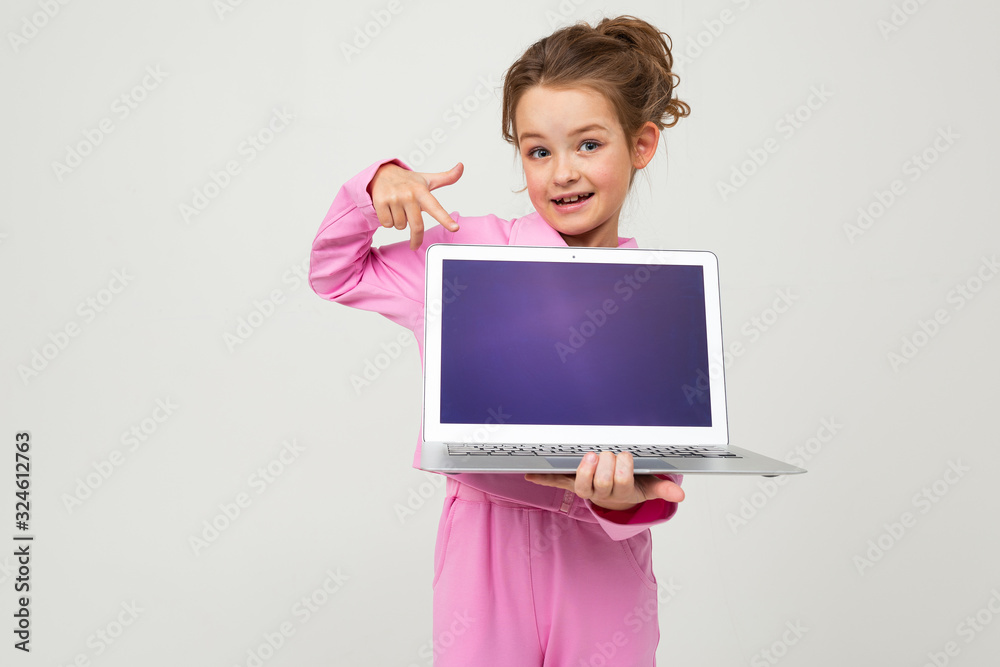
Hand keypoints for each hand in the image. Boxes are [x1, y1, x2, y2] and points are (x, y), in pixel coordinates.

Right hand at [368, 162, 462, 249]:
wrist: (381, 173)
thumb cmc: (408, 181)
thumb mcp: (427, 179)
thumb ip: (447, 177)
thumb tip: (461, 166)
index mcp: (422, 191)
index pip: (436, 208)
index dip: (446, 219)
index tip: (455, 228)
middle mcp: (409, 195)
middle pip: (417, 226)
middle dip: (416, 239)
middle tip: (415, 245)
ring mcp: (394, 198)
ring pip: (400, 226)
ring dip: (400, 223)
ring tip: (398, 210)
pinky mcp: (380, 202)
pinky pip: (387, 224)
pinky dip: (388, 221)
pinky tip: (388, 211)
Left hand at [524, 451, 684, 511]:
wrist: (615, 498)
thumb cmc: (631, 484)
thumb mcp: (649, 486)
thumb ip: (662, 488)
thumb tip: (679, 493)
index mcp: (621, 493)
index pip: (622, 481)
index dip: (623, 468)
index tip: (625, 455)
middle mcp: (601, 493)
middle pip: (602, 481)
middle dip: (606, 464)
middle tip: (609, 453)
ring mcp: (584, 488)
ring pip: (582, 483)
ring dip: (585, 469)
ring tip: (590, 457)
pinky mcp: (571, 483)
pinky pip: (556, 481)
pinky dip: (543, 478)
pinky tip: (530, 474)